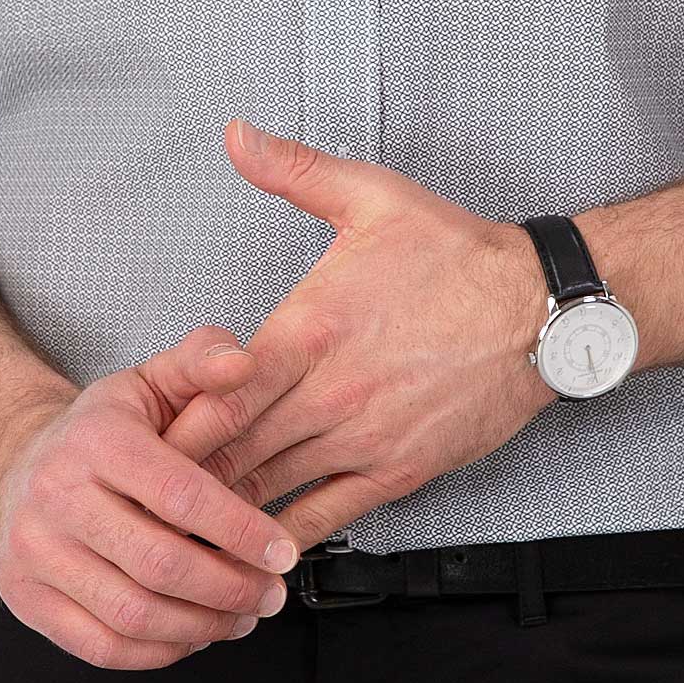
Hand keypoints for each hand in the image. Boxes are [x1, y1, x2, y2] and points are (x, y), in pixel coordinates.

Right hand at [0, 326, 302, 669]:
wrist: (20, 461)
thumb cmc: (102, 429)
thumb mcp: (152, 380)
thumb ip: (204, 360)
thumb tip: (243, 363)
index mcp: (96, 440)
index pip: (179, 495)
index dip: (241, 530)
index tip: (283, 553)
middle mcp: (56, 496)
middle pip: (159, 564)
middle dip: (230, 588)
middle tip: (270, 594)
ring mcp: (35, 553)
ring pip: (133, 615)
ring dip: (202, 625)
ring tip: (242, 615)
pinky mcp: (26, 598)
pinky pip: (102, 647)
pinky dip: (160, 652)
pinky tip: (193, 632)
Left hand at [157, 121, 556, 548]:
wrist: (540, 311)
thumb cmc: (459, 258)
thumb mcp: (372, 196)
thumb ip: (294, 169)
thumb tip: (238, 136)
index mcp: (314, 326)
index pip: (225, 386)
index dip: (180, 418)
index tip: (146, 434)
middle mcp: (332, 390)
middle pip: (237, 445)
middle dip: (189, 470)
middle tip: (144, 489)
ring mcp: (365, 437)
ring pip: (275, 485)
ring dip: (226, 506)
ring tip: (181, 524)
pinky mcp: (399, 471)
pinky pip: (330, 514)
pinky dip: (287, 533)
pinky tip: (257, 547)